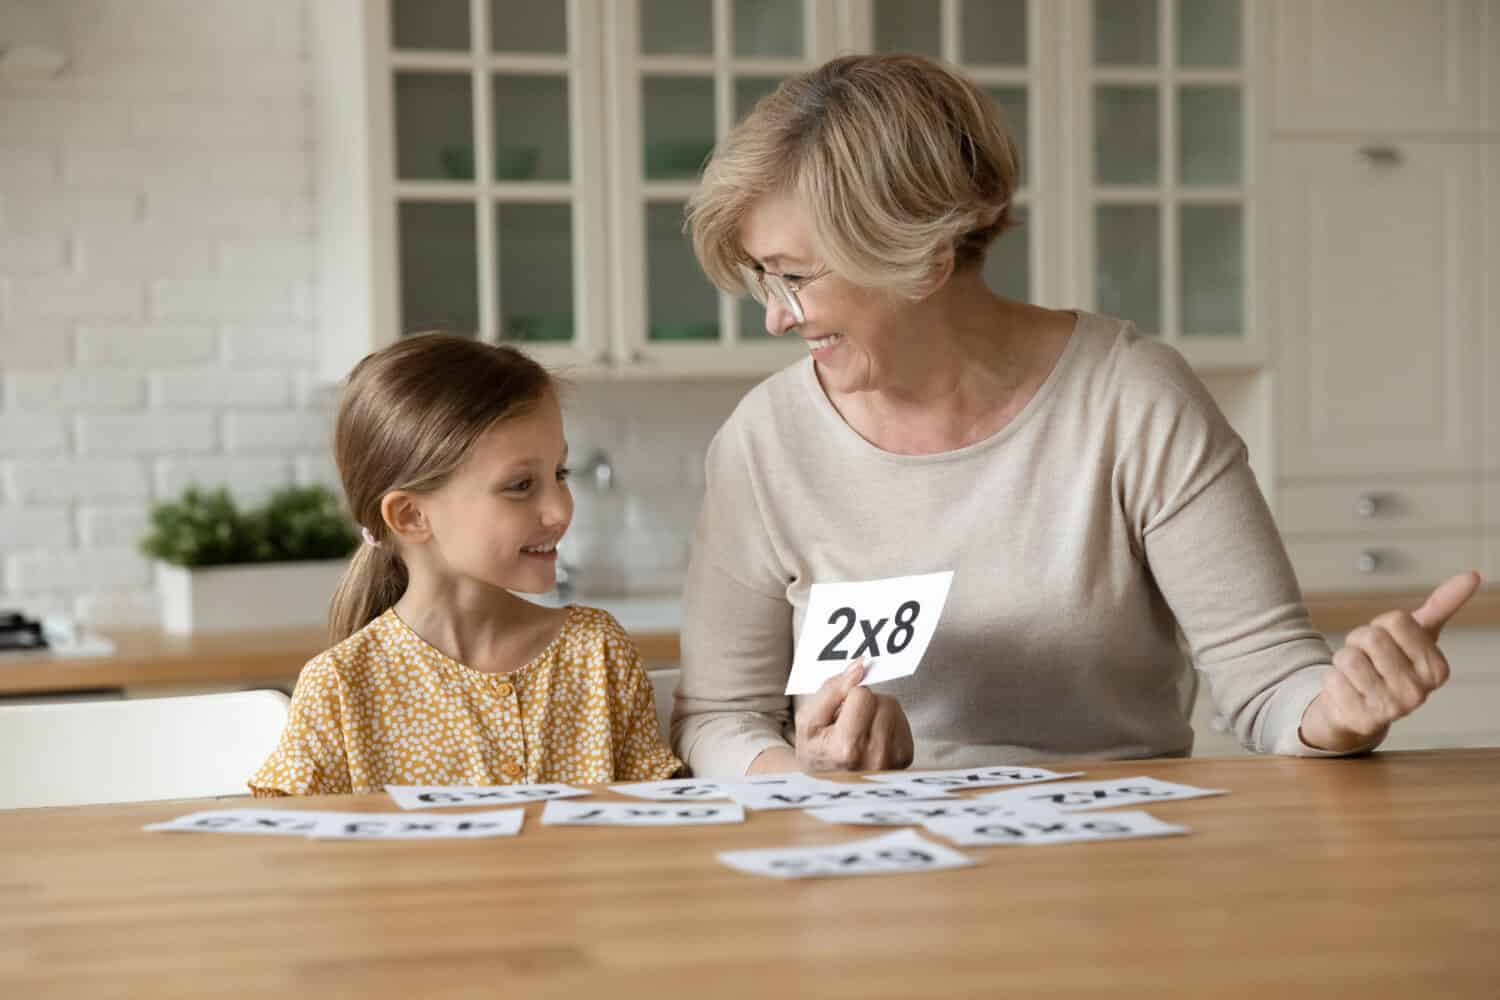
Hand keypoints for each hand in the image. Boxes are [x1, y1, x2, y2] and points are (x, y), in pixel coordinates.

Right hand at [793, 659, 913, 772]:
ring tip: (858, 730)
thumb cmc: (815, 749)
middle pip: (882, 700)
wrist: (825, 783)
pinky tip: (870, 737)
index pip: (863, 694)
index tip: (837, 715)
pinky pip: (902, 719)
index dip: (847, 697)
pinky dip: (886, 722)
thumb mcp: (808, 719)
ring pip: (893, 707)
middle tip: (847, 723)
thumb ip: (833, 688)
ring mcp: (894, 761)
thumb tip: (861, 665)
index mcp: (848, 749)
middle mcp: (875, 758)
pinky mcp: (905, 759)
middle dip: (864, 703)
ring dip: (876, 710)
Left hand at [1300, 571, 1481, 751]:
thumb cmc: (1390, 665)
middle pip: (1370, 637)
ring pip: (1347, 657)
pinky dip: (1332, 680)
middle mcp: (1418, 693)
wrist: (1360, 707)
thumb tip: (1472, 575)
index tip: (1388, 642)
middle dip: (1359, 641)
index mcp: (1437, 669)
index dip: (1382, 625)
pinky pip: (1331, 679)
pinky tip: (1347, 694)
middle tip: (1368, 659)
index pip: (1396, 620)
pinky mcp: (1359, 719)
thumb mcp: (1417, 636)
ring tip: (1357, 676)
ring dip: (1343, 660)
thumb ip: (1442, 606)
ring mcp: (1389, 709)